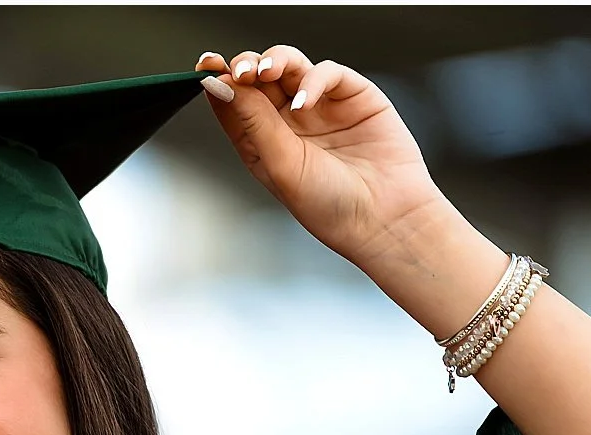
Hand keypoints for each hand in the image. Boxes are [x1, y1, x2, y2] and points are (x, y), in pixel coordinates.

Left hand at [194, 47, 450, 271]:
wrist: (383, 218)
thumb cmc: (329, 205)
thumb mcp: (279, 164)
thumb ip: (252, 121)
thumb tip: (220, 86)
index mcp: (263, 141)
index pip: (234, 102)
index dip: (220, 79)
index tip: (207, 65)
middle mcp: (289, 121)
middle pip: (260, 78)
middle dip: (246, 66)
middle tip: (241, 70)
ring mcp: (320, 106)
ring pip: (291, 66)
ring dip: (276, 61)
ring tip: (267, 71)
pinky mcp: (353, 96)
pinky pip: (328, 72)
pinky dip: (314, 79)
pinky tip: (306, 99)